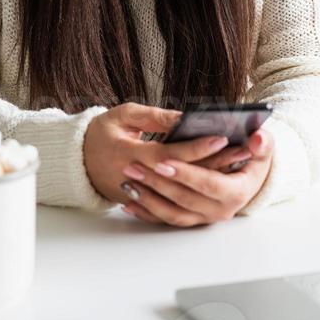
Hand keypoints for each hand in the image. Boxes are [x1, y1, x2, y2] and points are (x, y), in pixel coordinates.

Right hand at [83, 103, 234, 204]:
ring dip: (211, 180)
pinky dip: (198, 193)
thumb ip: (154, 118)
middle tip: (243, 152)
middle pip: (181, 178)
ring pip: (181, 195)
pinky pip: (174, 203)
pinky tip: (218, 182)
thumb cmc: (101, 133)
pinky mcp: (144, 203)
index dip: (195, 148)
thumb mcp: (123, 116)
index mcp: (127, 154)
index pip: (168, 155)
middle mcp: (135, 180)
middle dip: (215, 164)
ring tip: (238, 165)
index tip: (221, 136)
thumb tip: (185, 119)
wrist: (76, 162)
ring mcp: (140, 196)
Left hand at [119, 127, 273, 226]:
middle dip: (157, 182)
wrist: (251, 177)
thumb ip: (262, 143)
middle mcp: (221, 209)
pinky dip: (146, 213)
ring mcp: (205, 217)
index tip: (162, 161)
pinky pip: (165, 221)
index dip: (185, 173)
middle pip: (184, 198)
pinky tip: (129, 202)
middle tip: (133, 167)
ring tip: (128, 182)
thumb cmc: (253, 156)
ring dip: (148, 199)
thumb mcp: (262, 146)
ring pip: (172, 213)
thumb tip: (257, 139)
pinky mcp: (192, 219)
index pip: (208, 183)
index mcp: (237, 190)